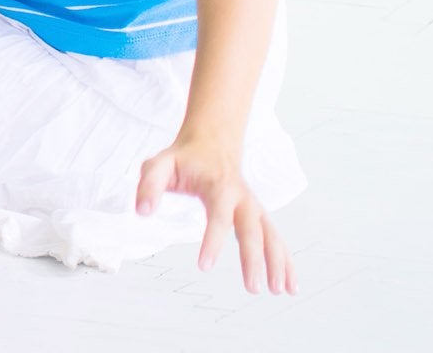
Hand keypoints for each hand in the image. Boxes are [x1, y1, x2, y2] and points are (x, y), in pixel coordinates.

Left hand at [136, 133, 295, 293]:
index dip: (212, 241)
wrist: (212, 141)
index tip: (203, 267)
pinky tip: (290, 286)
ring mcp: (253, 205)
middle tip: (252, 288)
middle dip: (254, 258)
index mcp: (218, 184)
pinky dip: (286, 261)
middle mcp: (241, 196)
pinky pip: (276, 238)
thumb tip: (142, 211)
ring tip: (278, 291)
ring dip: (277, 262)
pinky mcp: (259, 214)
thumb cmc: (183, 157)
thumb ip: (149, 185)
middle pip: (251, 227)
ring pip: (270, 234)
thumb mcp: (160, 164)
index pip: (218, 215)